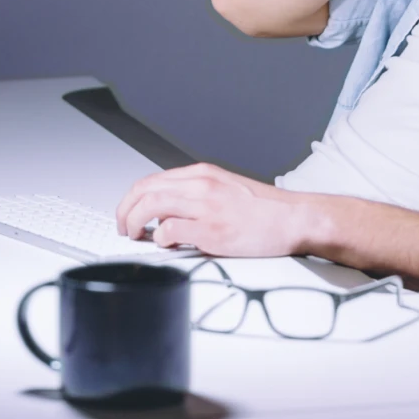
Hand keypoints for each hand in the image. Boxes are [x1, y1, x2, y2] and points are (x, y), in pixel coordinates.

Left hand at [115, 162, 312, 257]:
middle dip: (125, 211)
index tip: (128, 213)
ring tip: (136, 236)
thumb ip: (197, 195)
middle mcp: (202, 185)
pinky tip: (165, 244)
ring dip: (135, 223)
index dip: (132, 199)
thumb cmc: (264, 209)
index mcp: (203, 174)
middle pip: (145, 190)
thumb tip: (167, 212)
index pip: (152, 180)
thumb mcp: (225, 188)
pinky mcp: (213, 230)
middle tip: (124, 228)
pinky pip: (171, 230)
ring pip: (151, 206)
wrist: (294, 218)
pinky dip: (160, 238)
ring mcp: (207, 206)